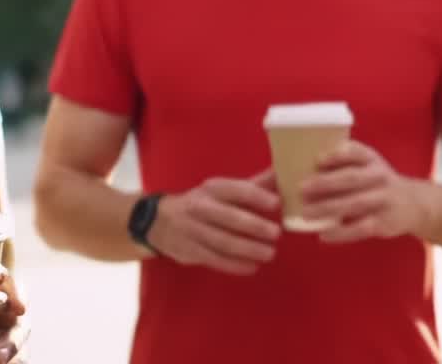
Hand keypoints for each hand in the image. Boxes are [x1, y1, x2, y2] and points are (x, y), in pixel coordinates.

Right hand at [147, 170, 280, 275]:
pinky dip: (234, 265)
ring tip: (270, 254)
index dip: (256, 196)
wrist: (159, 221)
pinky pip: (215, 259)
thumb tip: (282, 174)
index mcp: (213, 189)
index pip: (236, 190)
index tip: (276, 203)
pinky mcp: (190, 251)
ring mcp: (193, 230)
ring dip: (247, 249)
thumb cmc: (203, 203)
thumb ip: (253, 185)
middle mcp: (201, 207)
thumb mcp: (223, 190)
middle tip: (276, 234)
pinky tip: (252, 267)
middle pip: (229, 217)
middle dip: (254, 226)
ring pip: (222, 242)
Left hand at [300, 140, 426, 243]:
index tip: (318, 160)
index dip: (337, 155)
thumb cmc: (378, 182)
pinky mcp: (383, 222)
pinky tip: (323, 235)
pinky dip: (340, 233)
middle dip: (325, 183)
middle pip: (351, 179)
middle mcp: (379, 177)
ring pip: (353, 204)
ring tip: (306, 213)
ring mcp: (383, 200)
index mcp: (372, 160)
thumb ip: (344, 164)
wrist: (413, 204)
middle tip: (301, 189)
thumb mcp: (369, 165)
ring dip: (327, 208)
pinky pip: (359, 228)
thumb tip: (303, 169)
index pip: (356, 152)